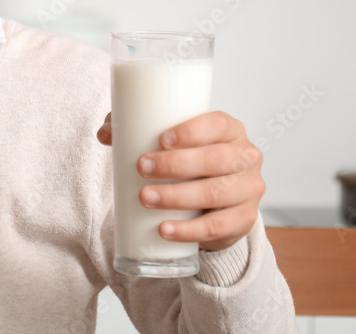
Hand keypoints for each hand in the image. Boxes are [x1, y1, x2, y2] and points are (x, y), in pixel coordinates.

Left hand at [96, 110, 263, 250]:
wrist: (213, 202)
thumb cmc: (189, 162)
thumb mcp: (171, 143)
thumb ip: (136, 130)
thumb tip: (106, 133)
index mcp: (231, 130)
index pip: (218, 124)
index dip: (191, 131)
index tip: (160, 139)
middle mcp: (246, 157)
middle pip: (215, 159)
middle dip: (175, 165)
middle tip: (142, 168)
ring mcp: (249, 190)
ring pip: (215, 193)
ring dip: (176, 196)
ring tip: (145, 198)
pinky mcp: (244, 220)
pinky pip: (218, 227)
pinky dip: (188, 230)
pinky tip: (165, 229)